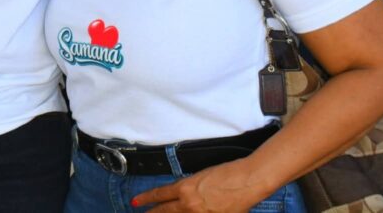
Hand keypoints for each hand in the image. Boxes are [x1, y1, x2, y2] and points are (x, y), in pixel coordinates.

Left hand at [132, 158, 271, 211]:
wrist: (247, 180)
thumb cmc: (227, 173)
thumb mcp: (201, 177)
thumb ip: (188, 189)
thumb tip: (180, 196)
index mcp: (184, 188)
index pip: (159, 195)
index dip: (145, 199)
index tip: (135, 202)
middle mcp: (189, 204)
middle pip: (164, 211)